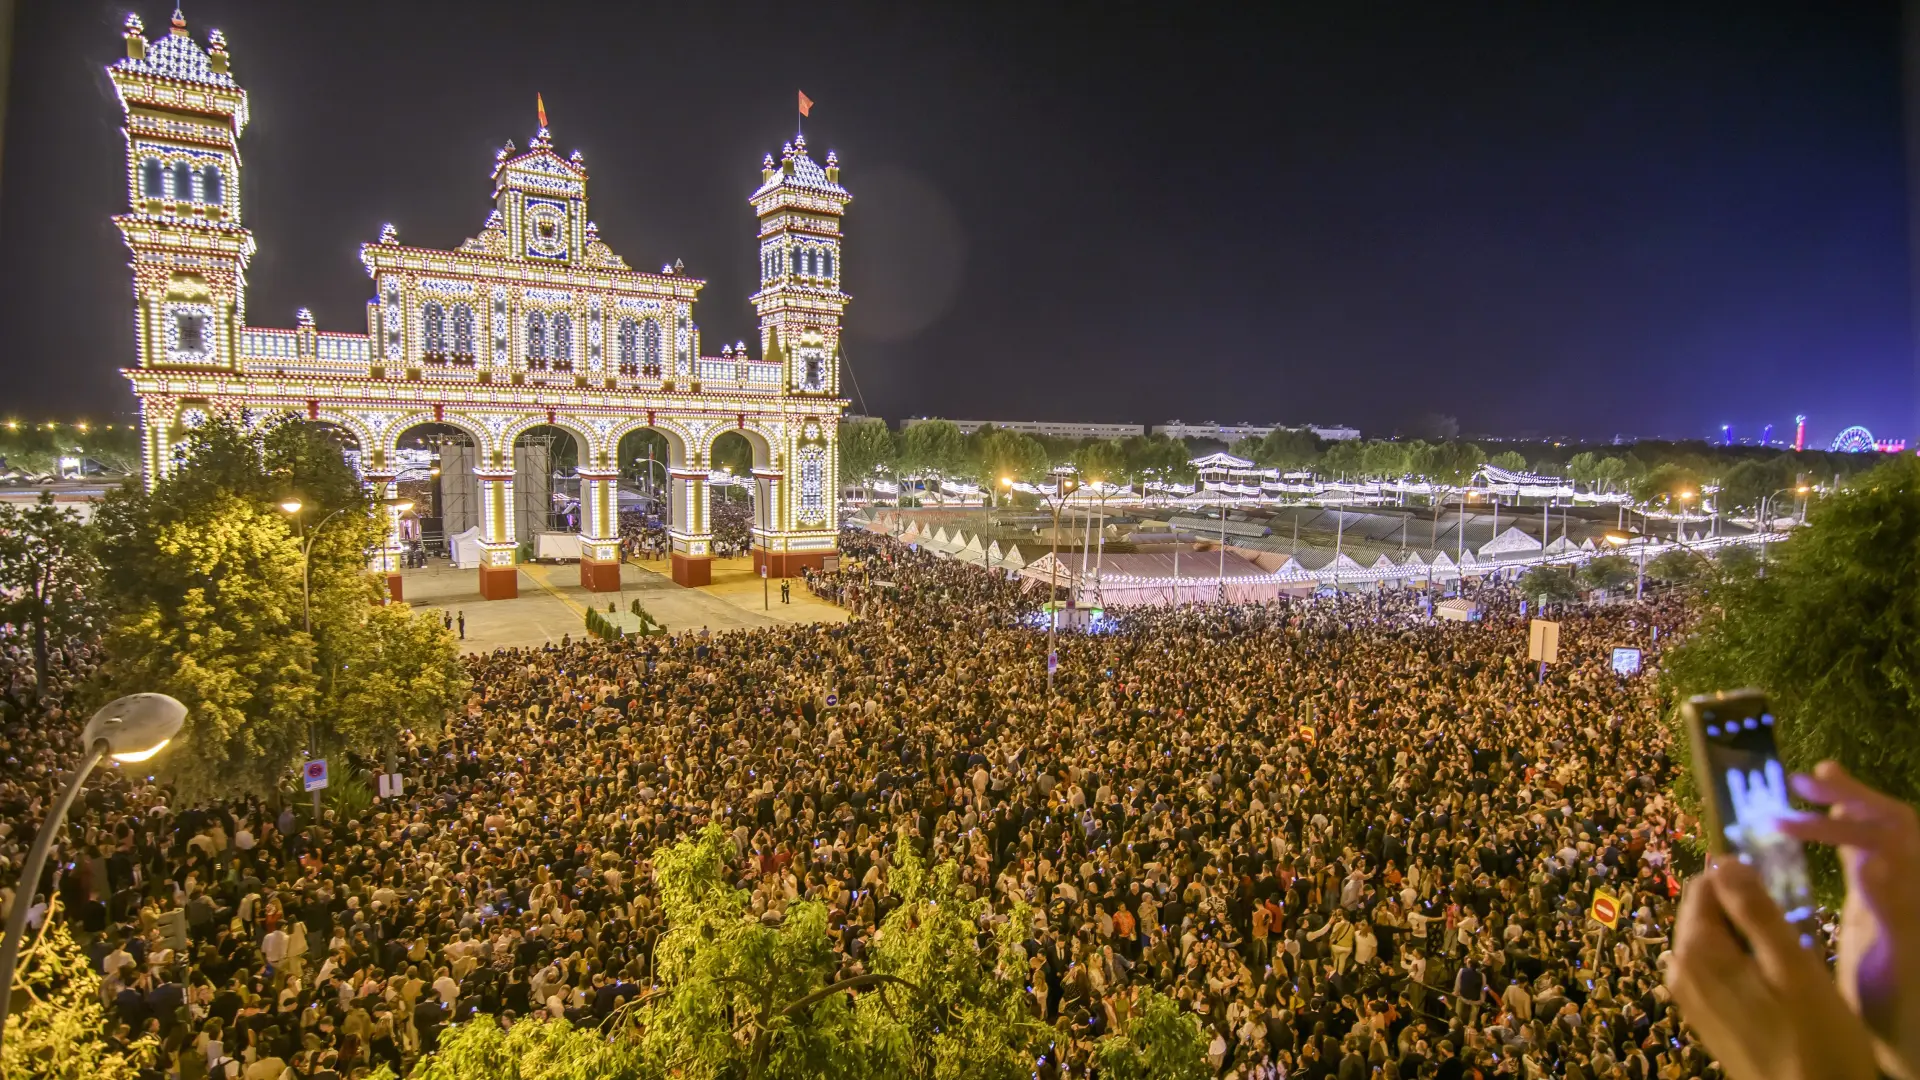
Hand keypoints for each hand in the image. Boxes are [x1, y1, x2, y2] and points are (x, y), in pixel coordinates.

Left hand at [1665, 860, 1874, 1079]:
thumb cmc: (1810, 1033)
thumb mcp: (1791, 964)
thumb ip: (1754, 909)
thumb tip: (1724, 860)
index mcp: (1695, 949)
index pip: (1704, 885)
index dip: (1743, 886)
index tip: (1779, 908)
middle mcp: (1677, 968)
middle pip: (1703, 913)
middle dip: (1742, 916)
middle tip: (1785, 942)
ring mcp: (1684, 994)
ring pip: (1709, 941)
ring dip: (1742, 943)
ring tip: (1780, 969)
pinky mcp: (1700, 1014)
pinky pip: (1712, 970)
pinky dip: (1737, 967)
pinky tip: (1770, 992)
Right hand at [1781, 760, 1919, 1079]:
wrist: (1911, 1044)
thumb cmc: (1904, 1011)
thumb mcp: (1897, 961)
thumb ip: (1891, 909)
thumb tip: (1870, 859)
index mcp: (1912, 893)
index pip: (1887, 836)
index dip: (1839, 819)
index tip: (1787, 816)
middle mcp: (1907, 887)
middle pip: (1890, 822)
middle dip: (1848, 795)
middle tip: (1802, 778)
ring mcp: (1893, 897)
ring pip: (1879, 836)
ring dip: (1846, 808)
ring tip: (1810, 785)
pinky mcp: (1877, 912)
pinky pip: (1864, 859)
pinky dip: (1841, 837)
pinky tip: (1812, 834)